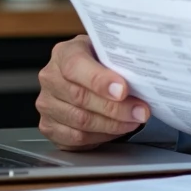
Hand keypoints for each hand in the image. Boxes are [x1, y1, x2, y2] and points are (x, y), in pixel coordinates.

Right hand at [36, 35, 149, 150]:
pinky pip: (76, 138)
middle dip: (116, 108)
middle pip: (81, 98)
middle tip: (140, 111)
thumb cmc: (100, 62)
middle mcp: (50, 78)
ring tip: (133, 120)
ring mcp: (47, 104)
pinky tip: (116, 130)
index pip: (76, 66)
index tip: (123, 90)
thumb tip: (143, 79)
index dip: (100, 80)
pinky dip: (101, 137)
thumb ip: (119, 62)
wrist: (85, 75)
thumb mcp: (109, 52)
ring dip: (112, 125)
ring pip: (80, 121)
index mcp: (64, 53)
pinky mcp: (49, 126)